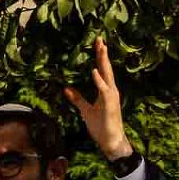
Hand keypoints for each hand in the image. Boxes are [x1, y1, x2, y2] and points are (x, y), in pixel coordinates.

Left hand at [65, 37, 131, 160]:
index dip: (99, 57)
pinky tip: (94, 71)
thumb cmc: (101, 126)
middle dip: (102, 53)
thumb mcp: (85, 110)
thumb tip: (66, 89)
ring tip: (100, 48)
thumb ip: (77, 99)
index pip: (102, 70)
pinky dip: (99, 80)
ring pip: (107, 75)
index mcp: (106, 90)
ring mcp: (112, 96)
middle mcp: (111, 90)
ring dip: (103, 62)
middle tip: (99, 38)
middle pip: (106, 68)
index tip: (97, 44)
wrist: (111, 141)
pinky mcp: (110, 104)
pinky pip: (104, 90)